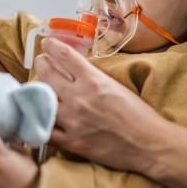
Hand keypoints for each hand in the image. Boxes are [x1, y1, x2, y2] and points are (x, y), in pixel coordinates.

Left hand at [34, 37, 166, 173]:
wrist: (148, 144)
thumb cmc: (139, 114)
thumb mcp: (117, 86)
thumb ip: (94, 77)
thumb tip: (76, 69)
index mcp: (94, 81)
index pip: (64, 55)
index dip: (52, 46)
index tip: (47, 44)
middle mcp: (80, 98)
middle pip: (47, 74)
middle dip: (41, 63)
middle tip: (41, 61)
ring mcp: (73, 121)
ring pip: (41, 100)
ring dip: (37, 90)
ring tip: (38, 87)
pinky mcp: (71, 142)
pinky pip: (46, 129)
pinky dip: (41, 120)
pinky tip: (40, 114)